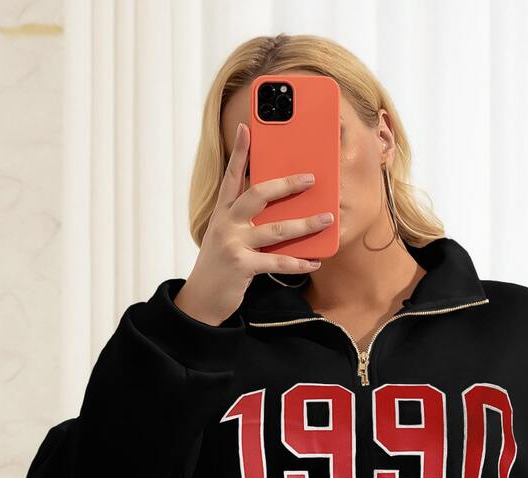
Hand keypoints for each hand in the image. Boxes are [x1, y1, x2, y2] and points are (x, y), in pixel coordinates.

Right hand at [174, 121, 332, 325]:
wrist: (201, 299)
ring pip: (276, 228)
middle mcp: (227, 223)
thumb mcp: (226, 235)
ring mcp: (233, 243)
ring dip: (305, 224)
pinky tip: (314, 261)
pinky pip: (277, 262)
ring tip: (326, 218)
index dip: (240, 152)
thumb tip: (278, 207)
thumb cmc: (221, 264)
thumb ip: (244, 218)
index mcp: (223, 212)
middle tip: (310, 177)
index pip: (231, 176)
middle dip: (286, 184)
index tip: (247, 128)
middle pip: (258, 194)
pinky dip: (298, 262)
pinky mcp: (242, 265)